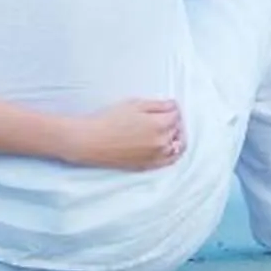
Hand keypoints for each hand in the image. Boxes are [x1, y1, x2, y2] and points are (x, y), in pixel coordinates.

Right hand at [61, 98, 184, 170]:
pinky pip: (168, 161)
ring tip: (168, 129)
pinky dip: (172, 152)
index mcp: (159, 125)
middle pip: (178, 129)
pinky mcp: (148, 166)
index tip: (167, 106)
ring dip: (176, 136)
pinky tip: (168, 146)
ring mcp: (155, 156)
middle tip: (166, 115)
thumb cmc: (110, 120)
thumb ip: (158, 105)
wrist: (91, 141)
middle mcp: (161, 142)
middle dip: (174, 120)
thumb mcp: (135, 104)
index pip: (176, 114)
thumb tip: (173, 106)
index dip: (172, 108)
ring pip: (177, 146)